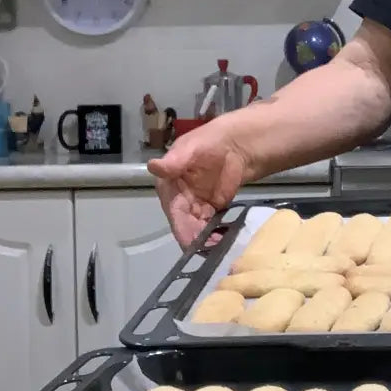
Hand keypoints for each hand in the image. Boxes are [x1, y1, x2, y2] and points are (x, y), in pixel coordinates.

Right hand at [148, 122, 250, 247]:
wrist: (238, 143)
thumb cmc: (210, 140)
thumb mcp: (191, 147)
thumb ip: (175, 160)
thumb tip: (153, 166)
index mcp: (169, 186)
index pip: (173, 211)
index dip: (182, 227)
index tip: (191, 242)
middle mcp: (179, 199)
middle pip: (186, 224)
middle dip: (196, 238)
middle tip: (210, 250)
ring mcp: (197, 205)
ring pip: (198, 228)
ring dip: (207, 240)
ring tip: (220, 249)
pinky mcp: (213, 208)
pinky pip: (213, 225)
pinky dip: (218, 234)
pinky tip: (227, 242)